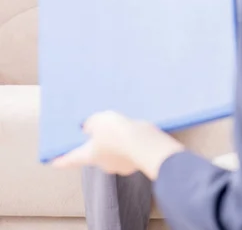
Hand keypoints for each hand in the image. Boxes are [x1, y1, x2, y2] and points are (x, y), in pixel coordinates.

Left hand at [52, 111, 184, 179]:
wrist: (146, 145)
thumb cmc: (119, 133)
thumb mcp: (100, 120)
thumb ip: (91, 123)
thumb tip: (89, 128)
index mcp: (89, 156)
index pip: (70, 159)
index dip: (60, 159)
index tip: (52, 161)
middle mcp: (102, 164)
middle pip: (93, 154)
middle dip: (94, 143)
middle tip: (96, 130)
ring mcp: (119, 165)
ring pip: (112, 152)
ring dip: (114, 142)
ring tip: (119, 126)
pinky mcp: (133, 162)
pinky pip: (127, 151)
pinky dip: (128, 143)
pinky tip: (132, 132)